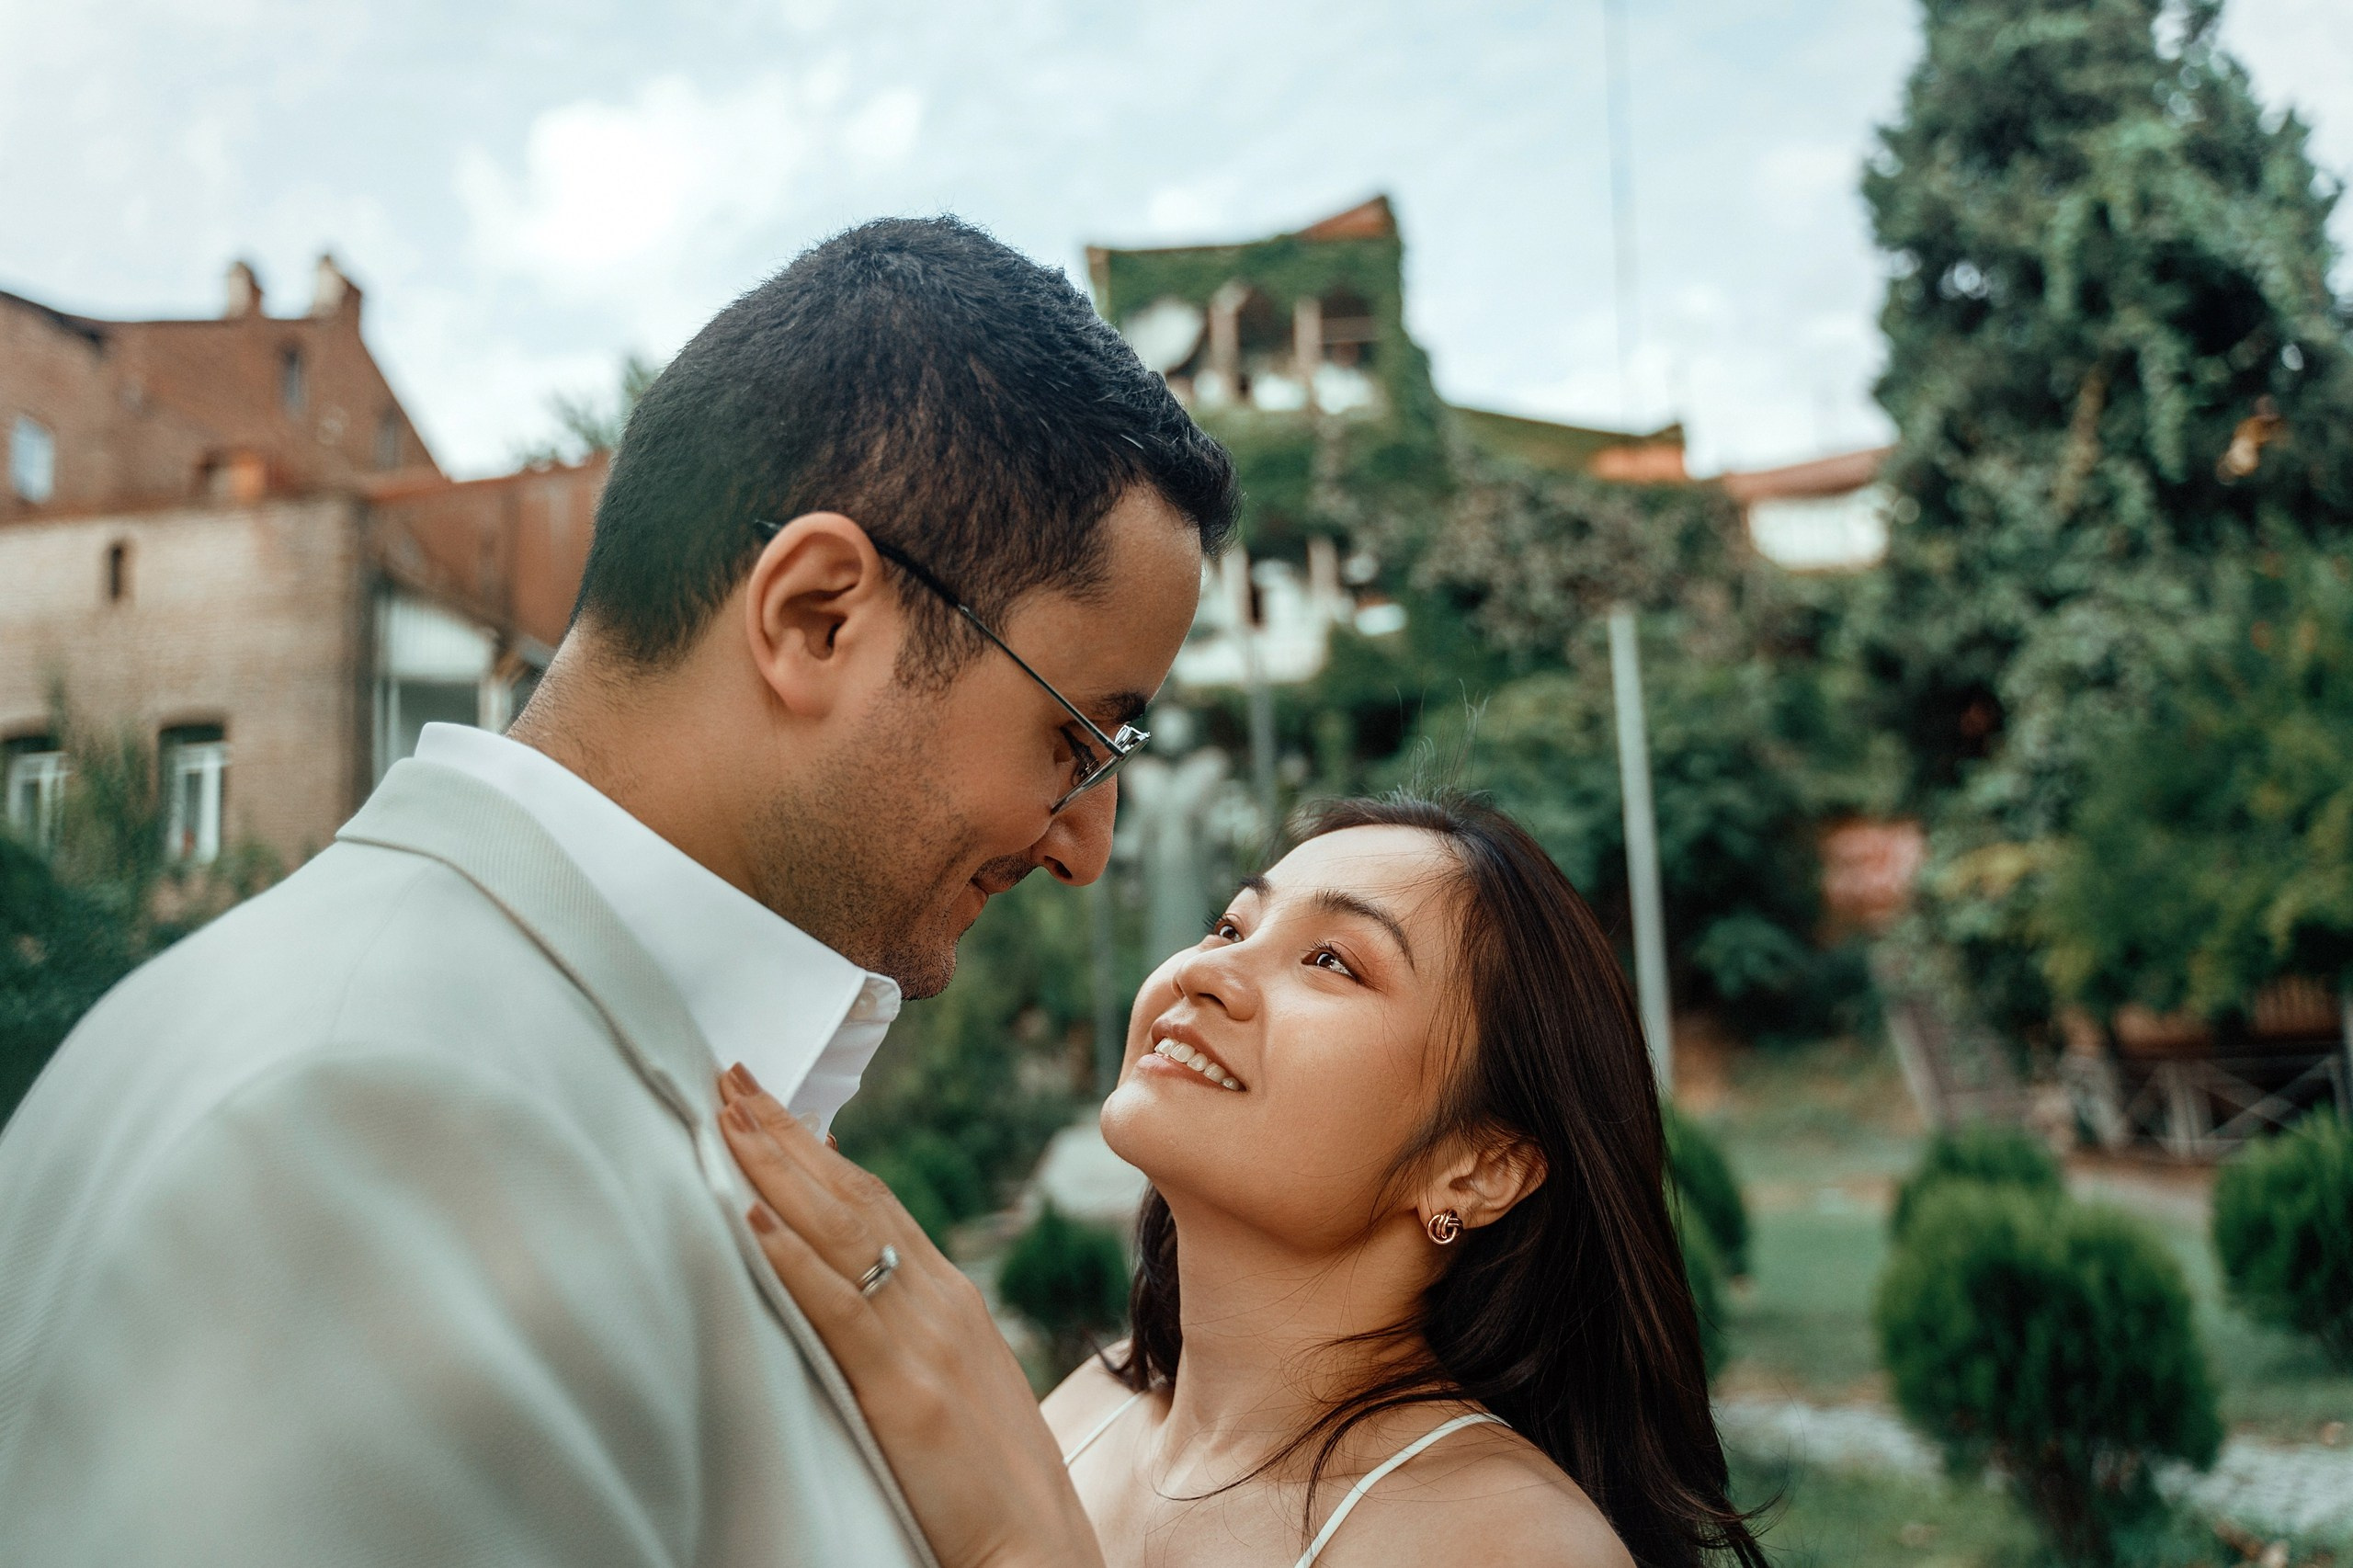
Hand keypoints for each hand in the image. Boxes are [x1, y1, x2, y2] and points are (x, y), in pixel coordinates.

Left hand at [716, 1065, 1104, 1567]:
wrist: (1037, 1553)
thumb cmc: (989, 1484)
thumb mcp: (949, 1387)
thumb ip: (904, 1336)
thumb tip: (844, 1304)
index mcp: (951, 1298)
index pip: (874, 1199)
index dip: (816, 1146)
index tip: (766, 1102)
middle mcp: (941, 1301)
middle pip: (852, 1195)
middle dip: (785, 1133)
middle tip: (729, 1074)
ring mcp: (927, 1342)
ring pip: (841, 1233)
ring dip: (776, 1170)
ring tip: (725, 1119)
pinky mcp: (906, 1394)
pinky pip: (842, 1312)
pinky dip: (795, 1262)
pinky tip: (753, 1224)